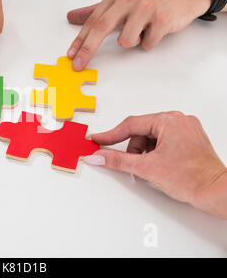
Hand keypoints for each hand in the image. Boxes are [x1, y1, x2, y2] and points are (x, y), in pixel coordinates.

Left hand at [67, 0, 212, 70]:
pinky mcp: (162, 20)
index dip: (80, 40)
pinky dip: (149, 42)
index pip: (93, 21)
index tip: (71, 55)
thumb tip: (71, 17)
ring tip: (142, 30)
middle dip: (88, 49)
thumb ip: (95, 11)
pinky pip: (147, 44)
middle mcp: (128, 0)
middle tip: (79, 65)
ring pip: (126, 41)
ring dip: (133, 41)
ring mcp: (146, 9)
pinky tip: (155, 30)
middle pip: (102, 28)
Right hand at [83, 111, 226, 218]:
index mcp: (168, 120)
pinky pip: (163, 141)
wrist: (215, 192)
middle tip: (135, 165)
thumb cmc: (191, 178)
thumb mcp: (146, 167)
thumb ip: (117, 159)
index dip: (110, 135)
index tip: (97, 140)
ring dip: (145, 153)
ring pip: (151, 137)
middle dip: (134, 150)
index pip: (130, 125)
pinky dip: (156, 153)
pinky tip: (161, 165)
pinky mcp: (189, 139)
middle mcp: (178, 120)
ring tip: (154, 168)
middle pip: (141, 132)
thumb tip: (99, 156)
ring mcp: (185, 129)